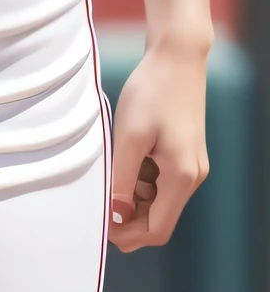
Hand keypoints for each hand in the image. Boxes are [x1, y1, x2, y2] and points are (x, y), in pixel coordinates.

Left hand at [109, 42, 208, 251]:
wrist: (177, 57)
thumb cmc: (152, 91)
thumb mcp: (129, 135)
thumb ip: (122, 178)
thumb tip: (115, 213)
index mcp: (182, 176)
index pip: (157, 230)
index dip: (128, 234)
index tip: (101, 224)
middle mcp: (192, 176)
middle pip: (159, 218)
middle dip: (128, 218)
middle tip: (99, 200)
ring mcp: (191, 165)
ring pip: (158, 199)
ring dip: (133, 196)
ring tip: (112, 167)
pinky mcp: (185, 154)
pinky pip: (161, 180)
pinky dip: (141, 179)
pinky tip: (125, 156)